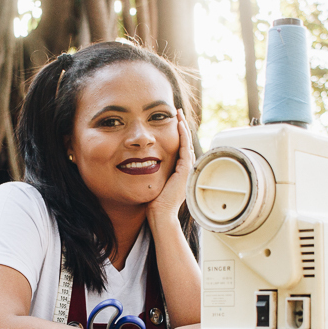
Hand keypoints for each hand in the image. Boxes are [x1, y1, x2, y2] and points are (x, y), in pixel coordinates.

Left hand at [147, 108, 194, 224]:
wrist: (161, 214)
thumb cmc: (154, 204)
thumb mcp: (153, 184)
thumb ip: (152, 174)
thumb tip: (141, 166)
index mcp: (178, 172)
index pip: (179, 149)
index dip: (177, 135)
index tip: (172, 123)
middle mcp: (185, 170)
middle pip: (185, 143)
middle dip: (181, 127)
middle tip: (178, 114)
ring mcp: (187, 170)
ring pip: (187, 143)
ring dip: (183, 127)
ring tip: (179, 114)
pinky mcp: (185, 170)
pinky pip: (185, 148)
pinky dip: (183, 136)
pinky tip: (179, 125)